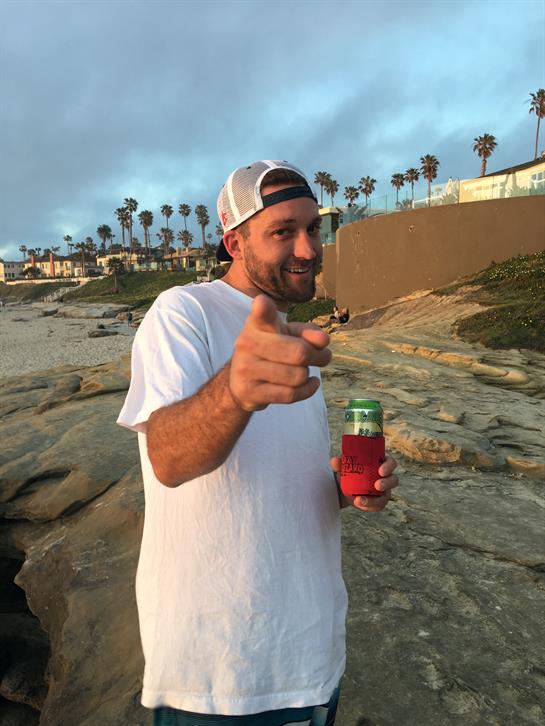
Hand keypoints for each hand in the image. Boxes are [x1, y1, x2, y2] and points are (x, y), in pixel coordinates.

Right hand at [229, 294, 331, 411]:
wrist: (241, 382)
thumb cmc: (272, 351)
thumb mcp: (289, 335)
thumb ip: (308, 333)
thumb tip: (324, 341)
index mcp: (257, 323)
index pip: (262, 315)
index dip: (263, 309)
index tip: (262, 304)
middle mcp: (247, 343)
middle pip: (300, 353)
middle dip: (319, 357)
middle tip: (323, 357)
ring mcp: (246, 368)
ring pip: (298, 376)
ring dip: (308, 375)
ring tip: (305, 372)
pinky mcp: (249, 392)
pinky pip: (291, 394)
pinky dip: (308, 390)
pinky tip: (310, 384)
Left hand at [330, 454, 398, 511]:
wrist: (342, 488)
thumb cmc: (347, 472)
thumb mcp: (342, 467)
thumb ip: (339, 463)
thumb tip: (335, 461)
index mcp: (380, 463)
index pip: (391, 462)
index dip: (389, 466)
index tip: (380, 471)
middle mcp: (385, 477)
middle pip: (394, 480)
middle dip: (387, 483)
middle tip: (377, 486)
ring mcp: (383, 491)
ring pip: (386, 496)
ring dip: (376, 500)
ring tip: (360, 500)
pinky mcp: (378, 501)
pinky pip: (378, 506)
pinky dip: (369, 506)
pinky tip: (358, 504)